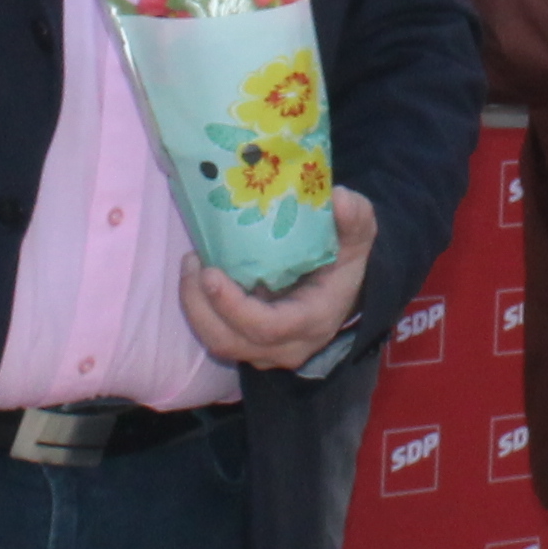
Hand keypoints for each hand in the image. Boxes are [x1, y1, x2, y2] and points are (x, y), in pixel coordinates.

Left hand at [181, 190, 374, 369]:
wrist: (343, 294)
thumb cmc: (344, 263)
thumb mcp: (357, 238)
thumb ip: (354, 217)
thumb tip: (338, 198)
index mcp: (313, 321)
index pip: (267, 327)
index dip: (234, 306)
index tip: (211, 274)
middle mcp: (286, 346)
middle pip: (230, 341)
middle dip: (200, 306)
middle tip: (192, 261)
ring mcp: (265, 351)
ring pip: (218, 342)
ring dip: (194, 306)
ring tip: (190, 263)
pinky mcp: (248, 344)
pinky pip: (216, 334)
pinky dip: (200, 308)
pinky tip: (197, 274)